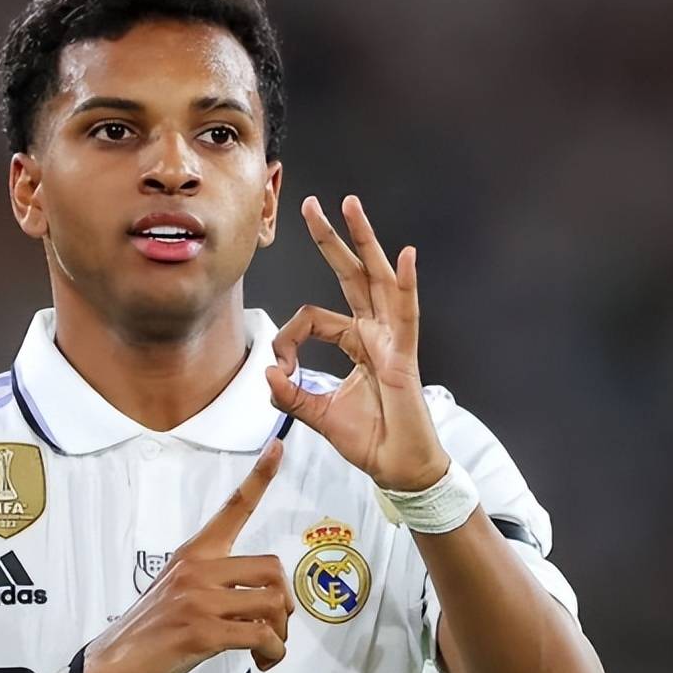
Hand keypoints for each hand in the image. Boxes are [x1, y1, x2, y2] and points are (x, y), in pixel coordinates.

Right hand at [82, 440, 293, 672]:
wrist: (113, 665)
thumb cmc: (150, 631)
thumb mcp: (179, 590)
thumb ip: (215, 581)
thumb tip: (260, 593)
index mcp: (193, 553)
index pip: (232, 507)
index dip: (259, 477)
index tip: (277, 447)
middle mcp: (197, 569)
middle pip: (271, 568)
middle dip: (283, 603)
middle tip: (274, 625)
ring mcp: (199, 599)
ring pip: (271, 602)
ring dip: (280, 633)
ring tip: (267, 649)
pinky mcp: (202, 631)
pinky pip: (260, 635)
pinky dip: (271, 652)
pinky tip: (262, 659)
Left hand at [264, 195, 449, 491]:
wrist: (399, 468)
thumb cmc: (371, 439)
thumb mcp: (318, 415)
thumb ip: (292, 394)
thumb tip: (266, 373)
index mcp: (357, 342)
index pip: (314, 317)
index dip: (287, 338)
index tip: (277, 370)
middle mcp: (376, 332)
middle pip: (351, 275)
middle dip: (332, 238)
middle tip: (313, 204)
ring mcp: (392, 340)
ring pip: (377, 279)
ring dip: (364, 240)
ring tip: (351, 205)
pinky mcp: (404, 356)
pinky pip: (406, 314)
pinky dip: (406, 285)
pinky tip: (405, 257)